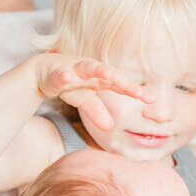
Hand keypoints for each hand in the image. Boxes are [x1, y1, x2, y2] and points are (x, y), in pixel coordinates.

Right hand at [34, 55, 152, 131]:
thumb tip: (110, 127)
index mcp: (100, 78)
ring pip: (88, 67)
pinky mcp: (56, 71)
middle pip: (111, 74)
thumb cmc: (70, 84)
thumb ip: (97, 111)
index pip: (122, 85)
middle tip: (139, 92)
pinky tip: (68, 79)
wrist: (42, 71)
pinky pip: (60, 74)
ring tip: (108, 74)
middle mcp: (91, 70)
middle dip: (124, 82)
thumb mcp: (84, 99)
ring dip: (98, 70)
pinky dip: (64, 76)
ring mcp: (74, 68)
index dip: (136, 91)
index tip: (152, 100)